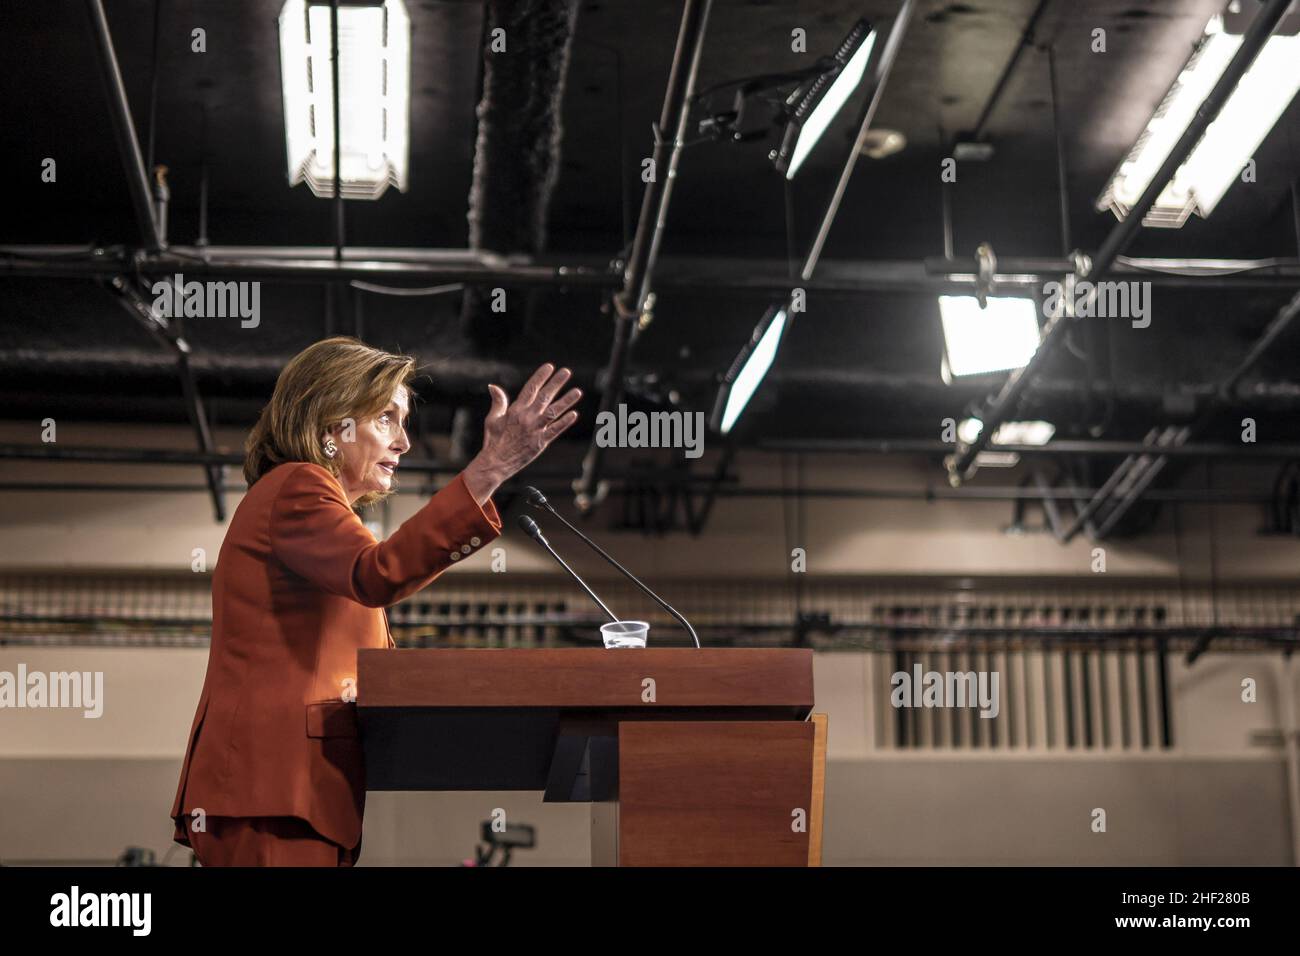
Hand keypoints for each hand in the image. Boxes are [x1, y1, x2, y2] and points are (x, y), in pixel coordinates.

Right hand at [462, 364, 581, 503]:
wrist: (495, 463)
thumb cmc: (493, 441)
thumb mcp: (492, 419)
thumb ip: (498, 402)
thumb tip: (493, 386)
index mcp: (515, 410)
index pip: (530, 389)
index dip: (540, 377)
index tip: (549, 367)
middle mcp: (527, 418)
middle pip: (544, 396)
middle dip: (556, 383)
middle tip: (567, 372)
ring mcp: (535, 430)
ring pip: (553, 411)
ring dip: (566, 401)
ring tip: (577, 391)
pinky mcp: (540, 443)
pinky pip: (555, 430)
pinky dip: (565, 422)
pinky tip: (574, 414)